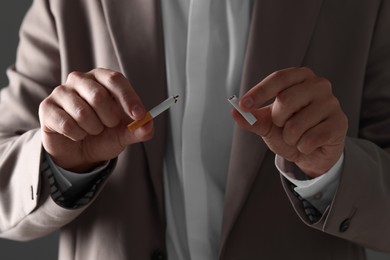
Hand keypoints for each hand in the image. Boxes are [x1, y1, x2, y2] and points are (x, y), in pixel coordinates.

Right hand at [39, 68, 153, 171]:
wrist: (79, 151)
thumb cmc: (103, 135)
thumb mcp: (124, 134)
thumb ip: (138, 130)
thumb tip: (148, 126)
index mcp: (102, 78)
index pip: (115, 80)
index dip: (128, 98)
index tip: (139, 115)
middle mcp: (80, 79)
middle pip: (98, 96)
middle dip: (109, 119)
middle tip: (108, 126)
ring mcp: (61, 92)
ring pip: (82, 113)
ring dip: (93, 129)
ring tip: (92, 130)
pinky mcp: (47, 107)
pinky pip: (67, 124)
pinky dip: (78, 135)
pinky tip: (77, 135)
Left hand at [232, 67, 347, 177]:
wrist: (311, 152)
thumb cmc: (290, 131)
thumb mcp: (268, 124)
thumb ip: (252, 118)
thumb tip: (234, 112)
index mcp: (300, 77)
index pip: (278, 79)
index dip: (259, 92)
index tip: (243, 105)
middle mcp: (319, 85)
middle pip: (286, 100)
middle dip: (277, 120)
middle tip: (283, 125)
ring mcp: (332, 103)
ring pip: (297, 124)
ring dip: (290, 138)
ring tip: (296, 137)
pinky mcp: (340, 123)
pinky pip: (310, 139)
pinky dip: (302, 147)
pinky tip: (309, 144)